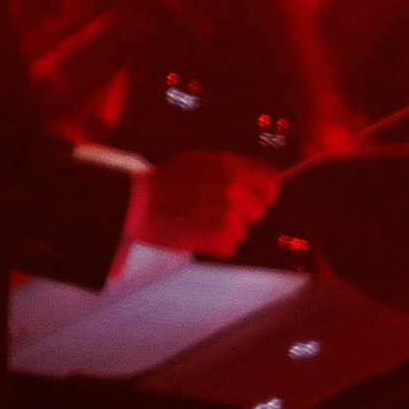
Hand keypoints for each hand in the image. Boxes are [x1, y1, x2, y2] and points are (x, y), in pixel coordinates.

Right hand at [136, 149, 281, 259]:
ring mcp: (227, 212)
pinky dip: (215, 246)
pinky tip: (196, 235)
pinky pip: (229, 246)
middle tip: (216, 214)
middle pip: (259, 211)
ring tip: (198, 223)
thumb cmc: (164, 181)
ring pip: (242, 231)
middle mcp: (233, 188)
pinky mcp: (219, 235)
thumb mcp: (199, 162)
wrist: (137, 203)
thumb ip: (230, 169)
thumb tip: (256, 179)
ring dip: (225, 232)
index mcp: (230, 166)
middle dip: (242, 216)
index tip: (262, 200)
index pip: (271, 179)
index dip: (267, 193)